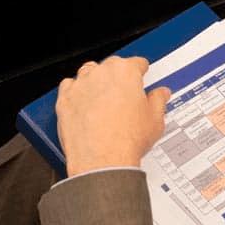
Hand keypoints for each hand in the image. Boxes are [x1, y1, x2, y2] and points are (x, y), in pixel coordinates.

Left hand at [56, 56, 170, 176]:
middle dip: (118, 76)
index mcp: (126, 72)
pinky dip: (76, 92)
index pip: (136, 63)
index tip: (141, 75)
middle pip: (111, 66)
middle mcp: (101, 74)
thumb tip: (160, 94)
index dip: (141, 70)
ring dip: (96, 81)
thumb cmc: (127, 140)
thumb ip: (158, 101)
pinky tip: (84, 103)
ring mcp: (80, 86)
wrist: (103, 161)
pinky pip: (69, 88)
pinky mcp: (64, 100)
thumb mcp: (155, 119)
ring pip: (88, 74)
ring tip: (103, 97)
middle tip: (124, 93)